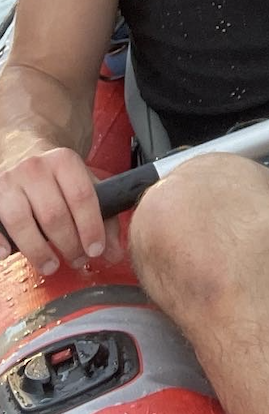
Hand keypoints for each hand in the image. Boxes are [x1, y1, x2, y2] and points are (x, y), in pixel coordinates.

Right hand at [0, 145, 122, 272]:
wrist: (23, 148)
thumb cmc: (58, 175)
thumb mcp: (85, 183)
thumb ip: (104, 217)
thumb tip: (113, 254)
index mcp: (63, 161)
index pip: (81, 197)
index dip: (90, 228)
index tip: (96, 250)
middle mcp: (34, 168)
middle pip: (53, 214)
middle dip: (68, 244)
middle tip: (76, 260)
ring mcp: (8, 181)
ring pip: (22, 222)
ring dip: (38, 251)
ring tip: (51, 265)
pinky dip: (0, 243)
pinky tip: (8, 255)